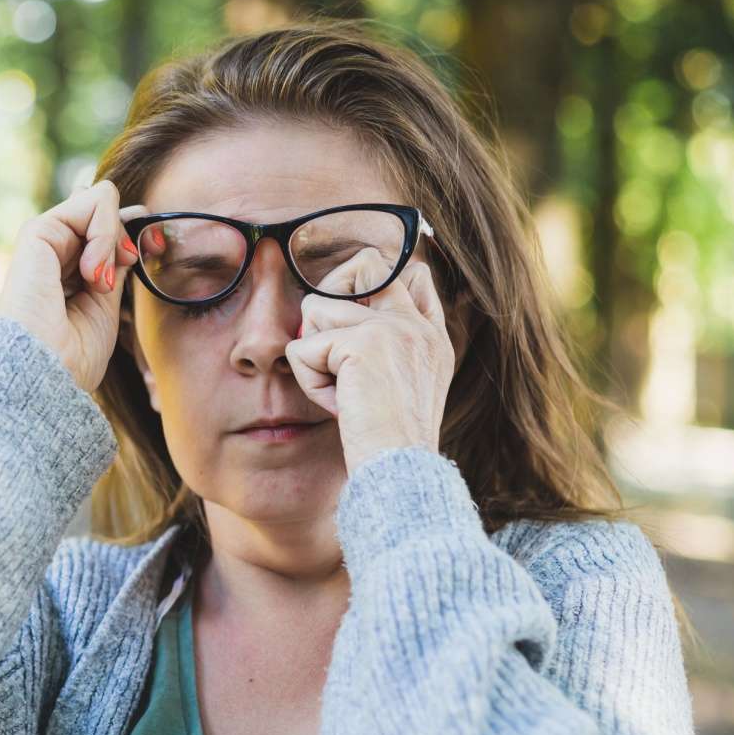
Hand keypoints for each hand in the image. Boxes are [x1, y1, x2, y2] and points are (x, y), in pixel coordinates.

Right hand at [0, 179, 146, 392]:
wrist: (47, 371)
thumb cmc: (74, 354)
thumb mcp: (105, 301)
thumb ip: (112, 262)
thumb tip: (129, 218)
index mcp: (64, 271)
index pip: (100, 226)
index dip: (129, 229)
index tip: (151, 249)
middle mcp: (52, 252)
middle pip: (105, 211)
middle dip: (126, 236)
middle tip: (122, 270)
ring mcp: (45, 240)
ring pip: (102, 201)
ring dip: (113, 240)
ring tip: (97, 281)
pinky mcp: (38, 231)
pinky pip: (93, 203)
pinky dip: (106, 235)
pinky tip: (91, 273)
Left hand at [283, 251, 454, 475]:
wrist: (402, 469)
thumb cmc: (392, 442)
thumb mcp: (402, 387)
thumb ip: (387, 346)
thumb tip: (343, 312)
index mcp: (430, 334)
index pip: (410, 273)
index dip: (372, 286)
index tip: (356, 331)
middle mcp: (415, 324)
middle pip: (363, 265)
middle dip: (329, 299)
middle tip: (330, 347)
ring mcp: (392, 329)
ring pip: (316, 307)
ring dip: (314, 354)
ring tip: (339, 390)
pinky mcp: (362, 345)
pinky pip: (303, 348)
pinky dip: (309, 382)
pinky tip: (337, 406)